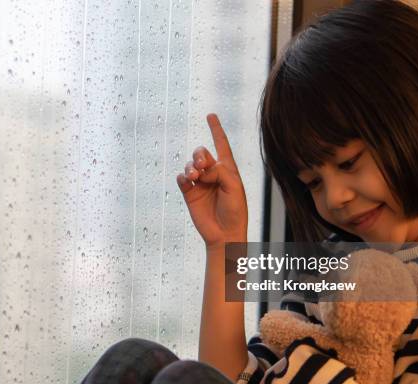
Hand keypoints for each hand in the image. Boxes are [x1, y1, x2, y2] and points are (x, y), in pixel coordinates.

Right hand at [176, 114, 247, 248]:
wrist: (225, 233)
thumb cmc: (235, 211)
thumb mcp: (234, 187)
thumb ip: (220, 172)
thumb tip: (201, 170)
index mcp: (228, 170)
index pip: (221, 145)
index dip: (216, 129)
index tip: (211, 115)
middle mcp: (213, 174)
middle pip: (202, 153)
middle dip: (200, 155)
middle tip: (202, 165)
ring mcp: (200, 184)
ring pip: (190, 165)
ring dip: (191, 166)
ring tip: (194, 175)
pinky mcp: (190, 194)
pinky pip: (182, 179)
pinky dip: (182, 177)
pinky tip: (187, 180)